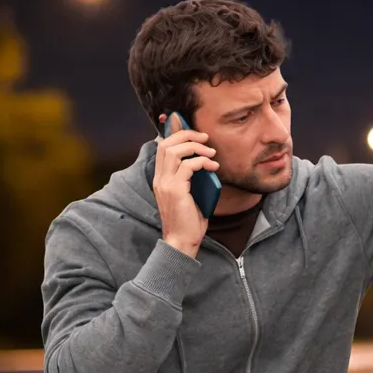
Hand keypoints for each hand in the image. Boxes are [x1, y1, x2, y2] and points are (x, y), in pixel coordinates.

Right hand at [154, 113, 217, 257]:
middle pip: (166, 144)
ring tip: (211, 152)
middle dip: (186, 135)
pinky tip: (213, 167)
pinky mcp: (175, 190)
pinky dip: (201, 162)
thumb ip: (193, 178)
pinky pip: (187, 166)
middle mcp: (159, 178)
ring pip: (174, 151)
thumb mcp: (191, 194)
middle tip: (205, 138)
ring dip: (195, 147)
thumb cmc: (189, 220)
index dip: (176, 134)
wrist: (182, 241)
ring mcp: (165, 183)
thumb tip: (206, 162)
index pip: (162, 147)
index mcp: (161, 178)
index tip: (195, 132)